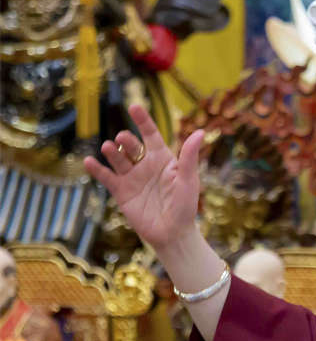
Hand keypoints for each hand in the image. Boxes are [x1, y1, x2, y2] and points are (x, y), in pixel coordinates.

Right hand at [83, 105, 203, 251]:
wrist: (172, 233)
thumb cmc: (185, 206)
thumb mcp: (189, 180)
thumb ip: (189, 156)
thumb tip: (200, 132)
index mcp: (163, 159)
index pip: (151, 135)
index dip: (143, 121)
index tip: (134, 107)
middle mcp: (145, 165)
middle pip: (131, 146)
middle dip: (126, 140)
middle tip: (123, 139)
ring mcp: (132, 177)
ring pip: (118, 159)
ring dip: (112, 152)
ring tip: (110, 148)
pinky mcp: (121, 192)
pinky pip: (106, 177)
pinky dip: (97, 169)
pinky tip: (89, 162)